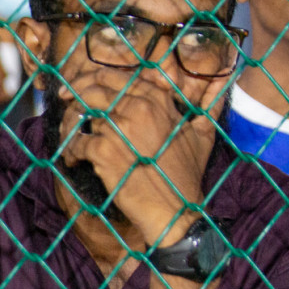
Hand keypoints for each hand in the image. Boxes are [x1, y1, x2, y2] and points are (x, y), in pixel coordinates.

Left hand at [60, 68, 230, 245]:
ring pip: (81, 113)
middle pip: (94, 87)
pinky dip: (71, 152)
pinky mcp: (105, 151)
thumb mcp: (203, 135)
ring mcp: (121, 128)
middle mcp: (139, 108)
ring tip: (70, 136)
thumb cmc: (186, 176)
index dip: (95, 77)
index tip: (82, 84)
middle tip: (64, 99)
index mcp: (158, 100)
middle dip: (74, 90)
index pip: (118, 75)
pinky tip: (75, 161)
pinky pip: (77, 142)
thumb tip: (224, 78)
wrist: (176, 212)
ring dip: (70, 124)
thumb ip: (209, 105)